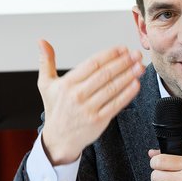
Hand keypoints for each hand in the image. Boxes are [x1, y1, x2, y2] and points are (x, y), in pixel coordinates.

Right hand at [37, 40, 142, 164]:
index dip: (110, 54)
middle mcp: (78, 95)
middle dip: (124, 62)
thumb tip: (42, 41)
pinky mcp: (99, 120)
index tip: (122, 48)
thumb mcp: (46, 84)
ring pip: (113, 88)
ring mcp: (89, 108)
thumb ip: (46, 61)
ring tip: (140, 66)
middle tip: (136, 54)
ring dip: (129, 75)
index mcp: (67, 83)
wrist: (59, 139)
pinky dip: (128, 93)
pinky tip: (136, 84)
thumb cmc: (55, 109)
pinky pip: (116, 104)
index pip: (92, 63)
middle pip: (105, 74)